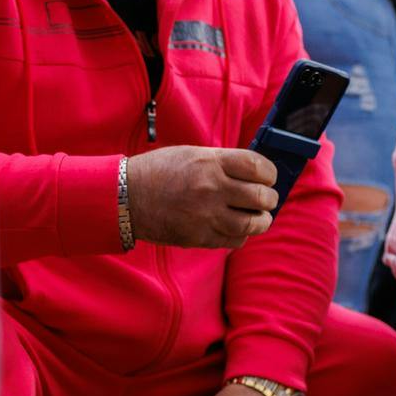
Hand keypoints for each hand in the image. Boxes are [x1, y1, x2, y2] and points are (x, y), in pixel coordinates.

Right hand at [125, 146, 278, 247]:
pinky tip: (237, 228)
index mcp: (211, 163)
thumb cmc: (160, 171)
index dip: (270, 174)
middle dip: (269, 198)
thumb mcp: (193, 155)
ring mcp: (206, 216)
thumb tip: (256, 174)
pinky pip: (235, 240)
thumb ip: (224, 163)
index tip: (269, 178)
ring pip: (253, 224)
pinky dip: (242, 235)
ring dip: (261, 220)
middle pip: (261, 197)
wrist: (125, 197)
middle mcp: (212, 189)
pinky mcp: (200, 237)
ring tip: (259, 217)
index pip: (258, 167)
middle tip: (266, 199)